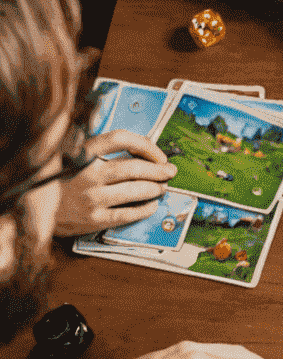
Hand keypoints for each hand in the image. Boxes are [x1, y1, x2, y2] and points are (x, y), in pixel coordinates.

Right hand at [53, 131, 173, 236]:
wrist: (37, 210)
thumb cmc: (62, 182)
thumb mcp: (73, 158)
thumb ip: (100, 152)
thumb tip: (142, 150)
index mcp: (80, 154)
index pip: (119, 139)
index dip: (145, 145)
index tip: (158, 155)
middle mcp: (86, 174)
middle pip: (133, 167)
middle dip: (158, 170)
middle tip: (169, 172)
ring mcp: (90, 198)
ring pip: (135, 190)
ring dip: (155, 188)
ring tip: (162, 187)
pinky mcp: (94, 219)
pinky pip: (129, 214)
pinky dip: (146, 209)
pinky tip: (152, 205)